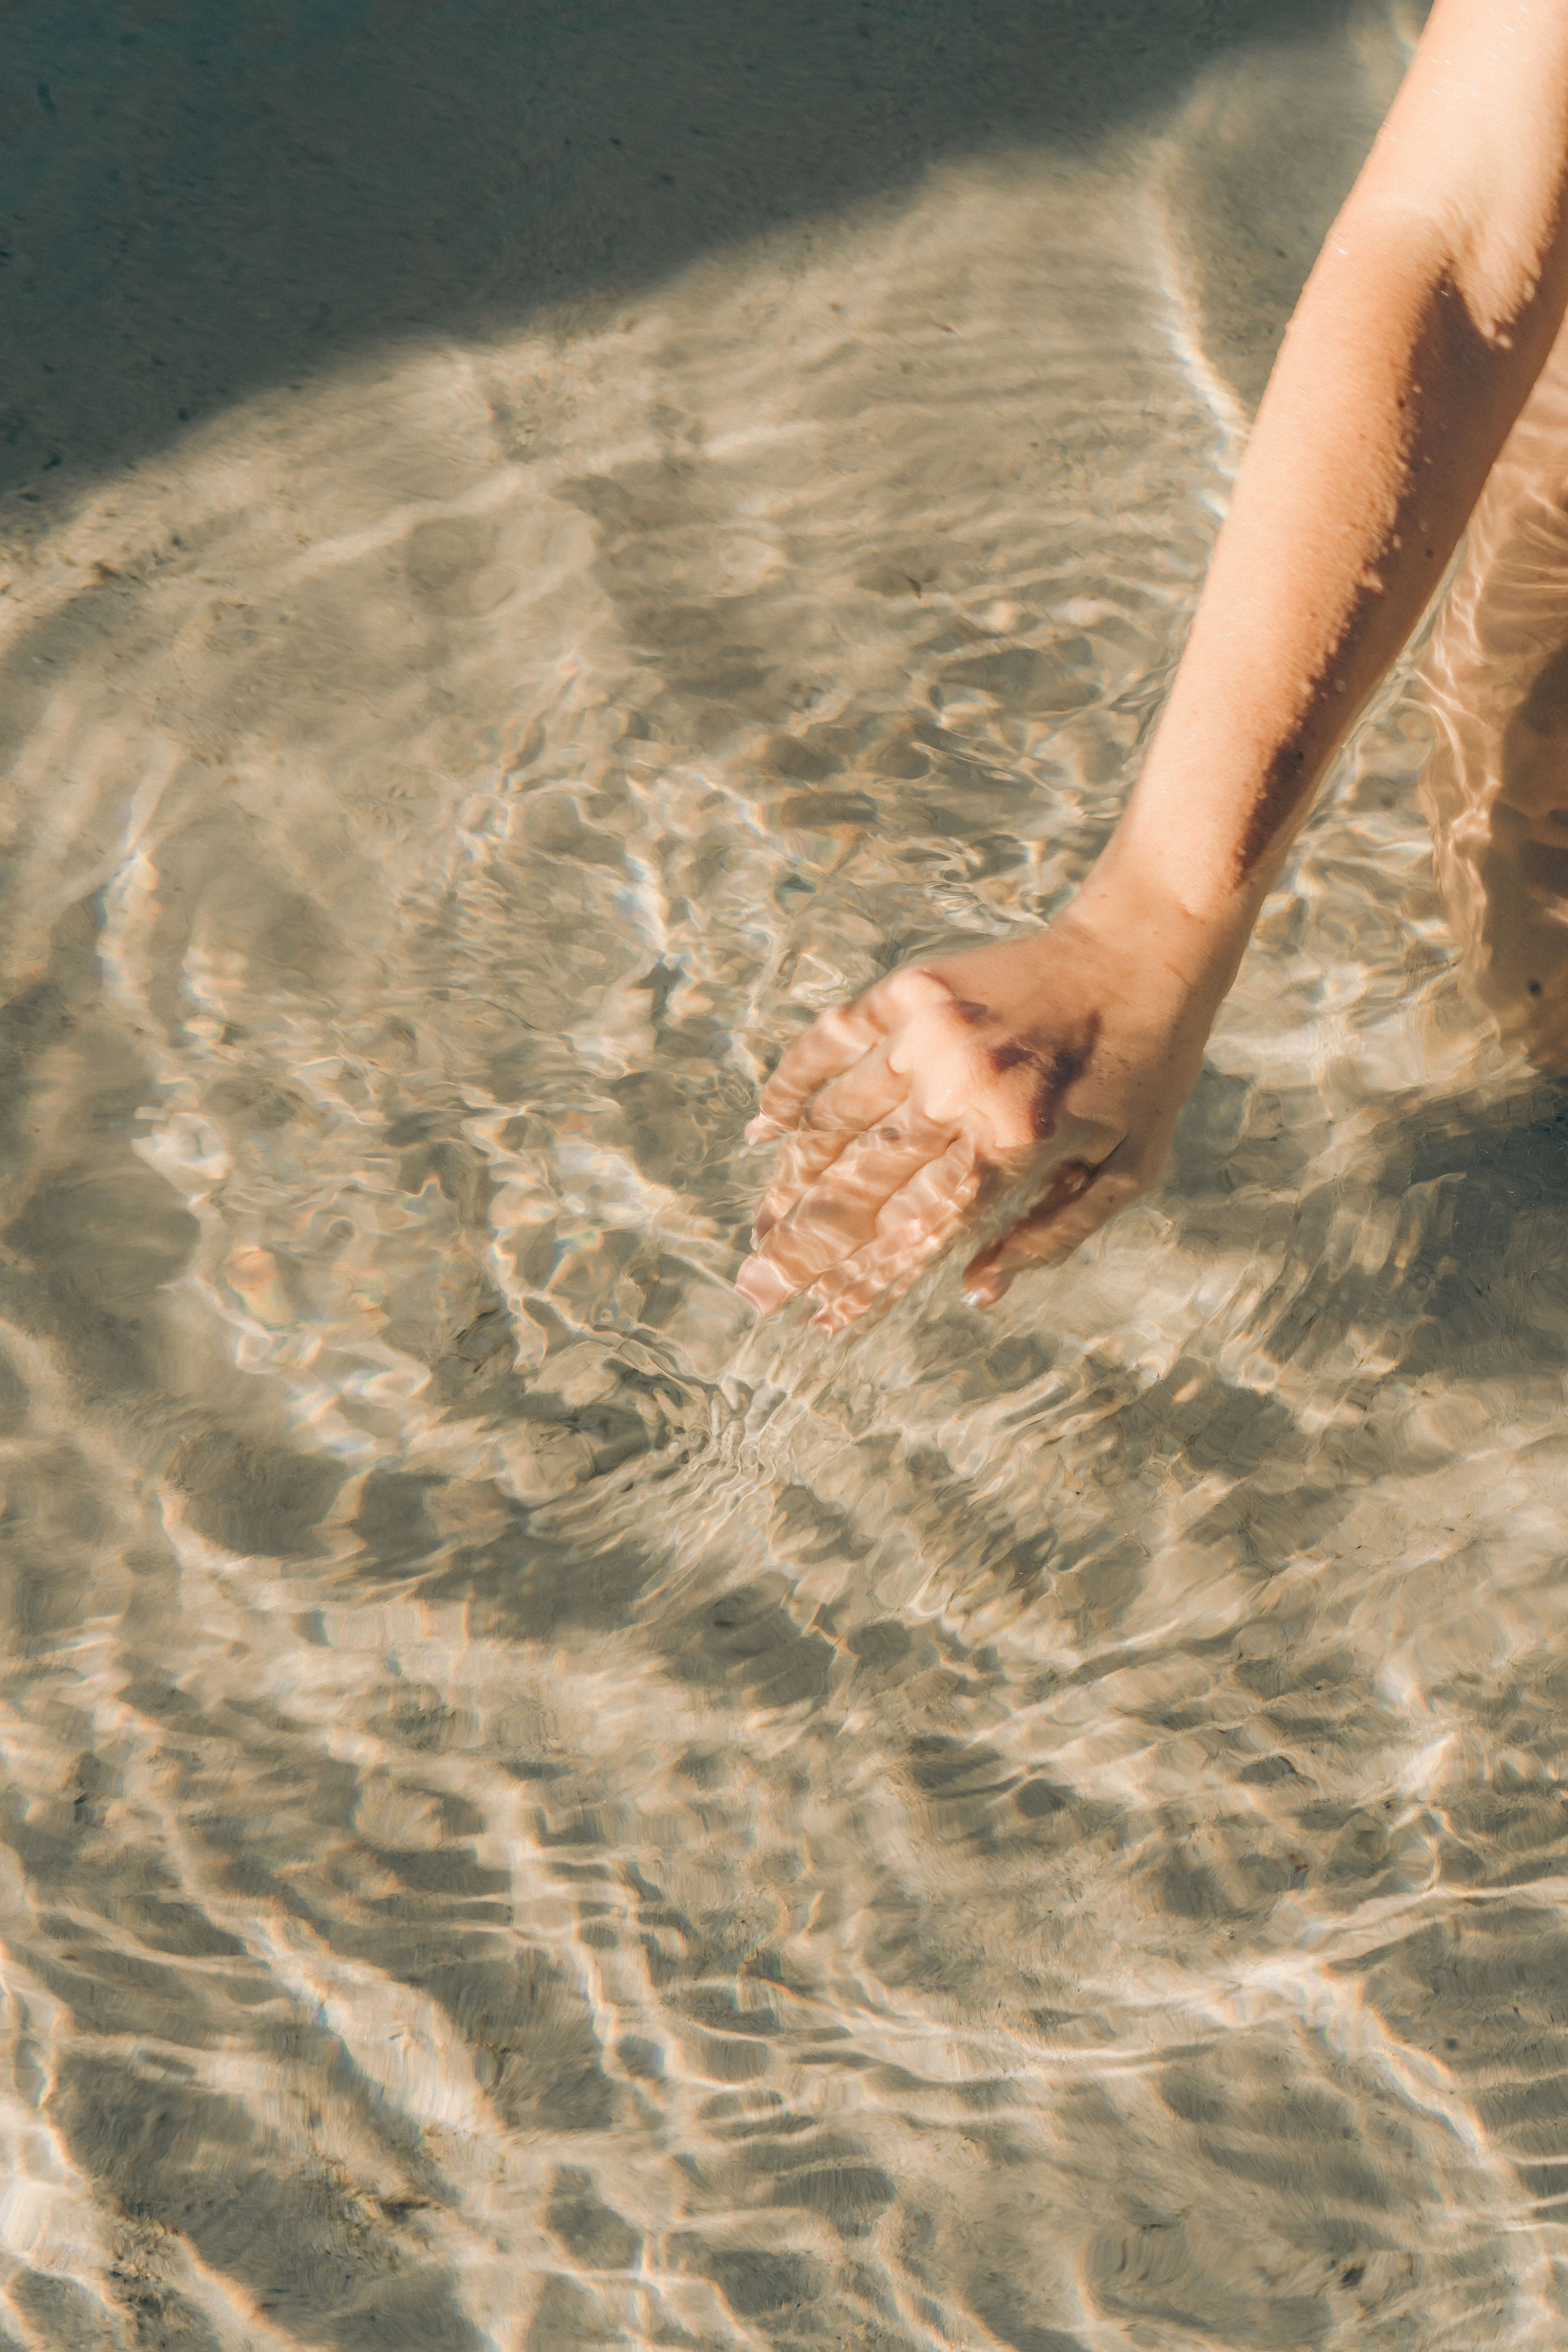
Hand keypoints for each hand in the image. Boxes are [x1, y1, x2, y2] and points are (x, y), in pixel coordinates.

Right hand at [736, 903, 1223, 1330]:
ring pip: (834, 1124)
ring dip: (790, 1184)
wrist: (1142, 948)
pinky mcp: (913, 989)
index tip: (821, 1322)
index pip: (917, 1232)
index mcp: (1016, 1145)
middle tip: (756, 1291)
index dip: (864, 1283)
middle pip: (860, 1188)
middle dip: (802, 1249)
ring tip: (761, 1230)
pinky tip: (762, 1128)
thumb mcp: (1126, 1172)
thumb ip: (1052, 1237)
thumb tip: (973, 1292)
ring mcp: (930, 1035)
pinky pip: (830, 1041)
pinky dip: (791, 1085)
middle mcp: (962, 1091)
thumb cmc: (1144, 1071)